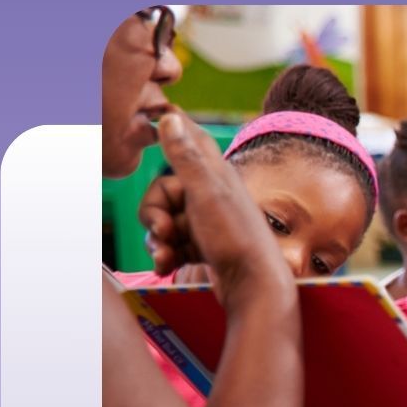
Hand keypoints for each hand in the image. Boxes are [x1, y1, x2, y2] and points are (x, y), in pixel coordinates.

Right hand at [137, 111, 285, 304]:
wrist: (255, 291)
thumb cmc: (235, 240)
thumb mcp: (207, 194)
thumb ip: (186, 157)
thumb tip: (169, 116)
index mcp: (216, 175)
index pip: (188, 140)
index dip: (170, 130)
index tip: (151, 119)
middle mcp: (212, 196)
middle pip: (162, 193)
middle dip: (153, 215)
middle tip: (163, 232)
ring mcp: (207, 224)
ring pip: (165, 222)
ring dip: (157, 240)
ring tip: (165, 257)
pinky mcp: (204, 248)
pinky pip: (173, 245)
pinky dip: (165, 255)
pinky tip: (166, 268)